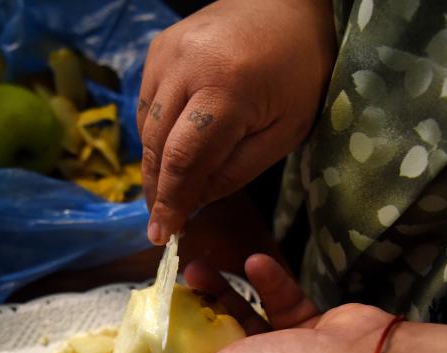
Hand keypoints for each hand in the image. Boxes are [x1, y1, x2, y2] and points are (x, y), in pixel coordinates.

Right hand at [138, 0, 334, 243]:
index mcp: (225, 88)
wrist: (292, 5)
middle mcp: (185, 66)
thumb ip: (236, 170)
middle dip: (155, 190)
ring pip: (145, 124)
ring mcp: (167, 52)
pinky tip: (168, 150)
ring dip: (152, 164)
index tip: (162, 235)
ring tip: (164, 193)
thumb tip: (194, 201)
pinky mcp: (160, 46)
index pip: (182, 160)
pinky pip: (146, 100)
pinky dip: (153, 132)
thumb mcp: (284, 131)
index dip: (170, 202)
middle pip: (156, 144)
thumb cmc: (301, 71)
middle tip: (159, 223)